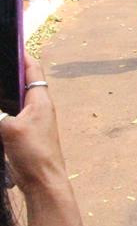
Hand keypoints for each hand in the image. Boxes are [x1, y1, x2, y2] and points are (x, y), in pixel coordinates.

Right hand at [0, 56, 66, 191]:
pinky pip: (10, 114)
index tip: (9, 43)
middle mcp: (39, 107)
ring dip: (5, 91)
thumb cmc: (34, 153)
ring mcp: (32, 121)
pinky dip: (1, 108)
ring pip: (15, 98)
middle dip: (8, 72)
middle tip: (1, 64)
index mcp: (40, 100)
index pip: (32, 69)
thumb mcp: (9, 128)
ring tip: (0, 84)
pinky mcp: (24, 134)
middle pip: (22, 82)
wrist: (43, 182)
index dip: (21, 55)